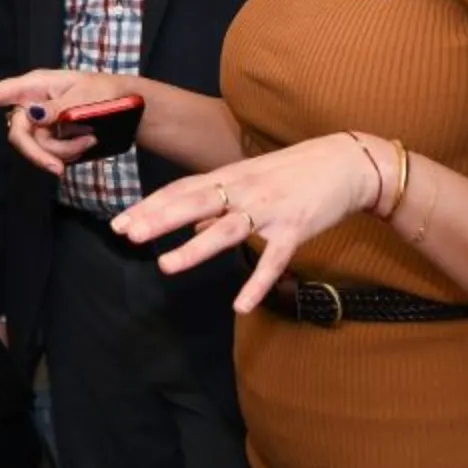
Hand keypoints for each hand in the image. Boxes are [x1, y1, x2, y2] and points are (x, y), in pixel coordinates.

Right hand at [0, 70, 124, 176]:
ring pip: (35, 147)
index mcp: (35, 85)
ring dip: (61, 152)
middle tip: (58, 170)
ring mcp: (43, 123)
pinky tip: (86, 143)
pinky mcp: (53, 138)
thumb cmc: (106, 92)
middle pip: (17, 134)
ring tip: (87, 141)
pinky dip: (68, 154)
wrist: (128, 108)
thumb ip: (56, 108)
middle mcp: (33, 104)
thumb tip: (31, 116)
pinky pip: (49, 153)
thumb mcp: (84, 97)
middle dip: (36, 153)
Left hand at [112, 134, 384, 313]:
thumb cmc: (298, 171)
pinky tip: (239, 305)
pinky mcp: (296, 228)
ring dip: (195, 247)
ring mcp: (270, 209)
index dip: (150, 206)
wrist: (348, 162)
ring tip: (165, 266)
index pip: (183, 190)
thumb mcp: (254, 179)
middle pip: (195, 203)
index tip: (119, 222)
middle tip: (127, 234)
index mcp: (232, 177)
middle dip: (159, 219)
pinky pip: (274, 259)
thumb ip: (223, 202)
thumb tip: (193, 222)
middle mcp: (245, 190)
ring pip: (227, 229)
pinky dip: (257, 282)